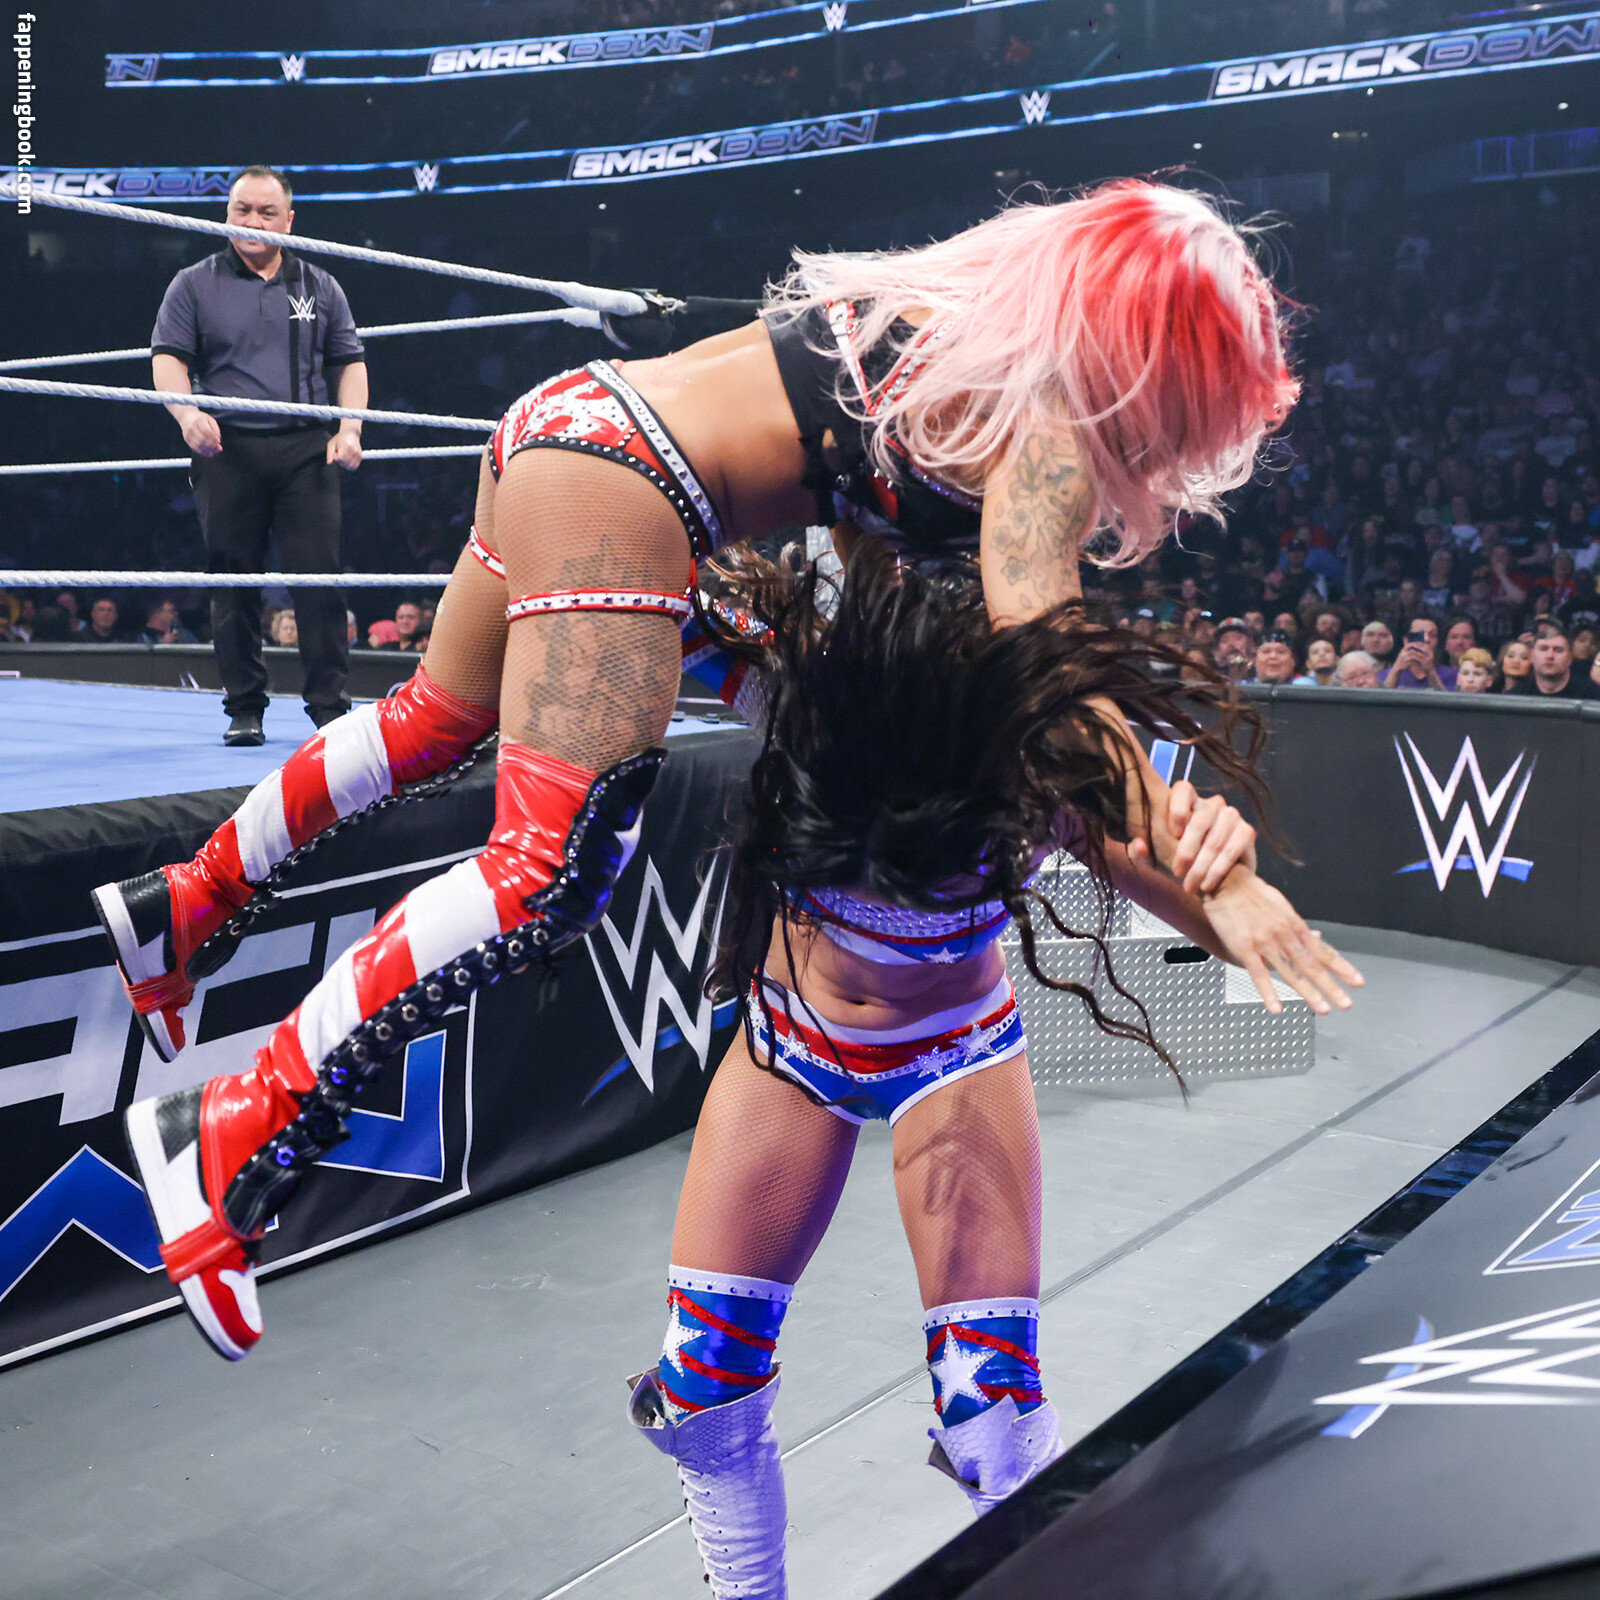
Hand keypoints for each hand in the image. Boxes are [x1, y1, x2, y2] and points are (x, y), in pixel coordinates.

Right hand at [179, 408, 222, 455]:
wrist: (186, 416)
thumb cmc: (200, 419)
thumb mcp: (209, 419)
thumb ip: (215, 428)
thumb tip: (218, 439)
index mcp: (199, 421)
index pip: (207, 432)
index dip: (213, 438)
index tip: (218, 441)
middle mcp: (192, 428)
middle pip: (203, 439)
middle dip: (212, 446)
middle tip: (219, 449)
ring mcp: (188, 434)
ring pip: (199, 445)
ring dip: (208, 450)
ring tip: (215, 451)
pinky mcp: (187, 439)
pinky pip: (195, 448)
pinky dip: (203, 452)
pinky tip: (209, 453)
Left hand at [328, 429, 361, 469]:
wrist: (351, 434)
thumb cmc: (340, 438)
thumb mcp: (331, 444)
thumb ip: (329, 454)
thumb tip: (329, 463)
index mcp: (346, 446)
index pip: (340, 459)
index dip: (336, 458)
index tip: (335, 453)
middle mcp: (354, 451)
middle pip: (345, 464)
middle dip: (340, 462)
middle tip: (339, 455)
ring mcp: (358, 455)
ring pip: (350, 467)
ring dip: (344, 465)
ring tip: (343, 458)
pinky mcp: (360, 458)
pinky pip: (354, 466)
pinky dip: (349, 466)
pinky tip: (347, 460)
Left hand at [1128, 779, 1256, 894]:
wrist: (1214, 881)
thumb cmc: (1180, 864)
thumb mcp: (1155, 860)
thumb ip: (1140, 853)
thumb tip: (1138, 844)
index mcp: (1187, 802)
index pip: (1183, 788)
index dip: (1177, 808)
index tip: (1172, 833)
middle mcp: (1212, 804)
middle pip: (1200, 820)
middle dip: (1186, 851)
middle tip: (1177, 872)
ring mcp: (1231, 816)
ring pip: (1215, 839)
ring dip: (1201, 866)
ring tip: (1190, 886)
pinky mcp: (1247, 831)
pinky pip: (1232, 849)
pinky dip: (1217, 870)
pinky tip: (1207, 884)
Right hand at [1201, 874, 1362, 1015]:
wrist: (1226, 883)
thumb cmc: (1253, 895)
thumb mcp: (1281, 906)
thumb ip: (1298, 926)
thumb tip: (1318, 937)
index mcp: (1294, 925)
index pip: (1322, 951)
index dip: (1341, 967)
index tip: (1357, 982)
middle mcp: (1283, 934)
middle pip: (1311, 964)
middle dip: (1330, 986)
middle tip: (1345, 1003)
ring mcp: (1264, 942)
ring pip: (1289, 971)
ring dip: (1307, 992)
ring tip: (1322, 1008)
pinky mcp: (1244, 948)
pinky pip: (1258, 973)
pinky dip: (1268, 992)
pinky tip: (1276, 1007)